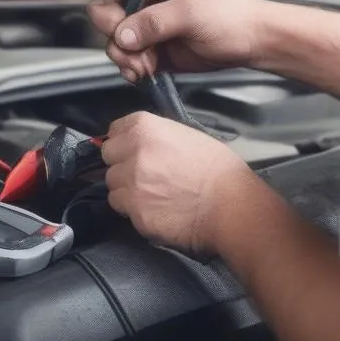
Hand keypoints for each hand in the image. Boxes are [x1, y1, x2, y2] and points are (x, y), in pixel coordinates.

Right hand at [86, 0, 267, 82]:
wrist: (251, 44)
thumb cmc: (232, 16)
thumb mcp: (193, 11)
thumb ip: (155, 21)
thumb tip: (123, 33)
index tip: (126, 13)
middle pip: (110, 2)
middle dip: (117, 28)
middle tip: (131, 45)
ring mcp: (148, 16)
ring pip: (114, 32)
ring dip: (124, 52)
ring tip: (143, 63)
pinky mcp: (150, 41)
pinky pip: (125, 52)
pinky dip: (130, 64)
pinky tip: (143, 70)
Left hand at [101, 111, 252, 254]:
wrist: (231, 206)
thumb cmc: (219, 170)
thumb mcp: (187, 135)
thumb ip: (157, 136)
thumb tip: (143, 144)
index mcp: (146, 128)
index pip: (115, 131)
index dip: (123, 142)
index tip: (130, 149)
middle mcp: (133, 153)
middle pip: (109, 158)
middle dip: (121, 165)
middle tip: (142, 174)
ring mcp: (132, 184)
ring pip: (112, 185)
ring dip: (126, 190)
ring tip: (151, 194)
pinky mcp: (135, 212)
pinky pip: (122, 209)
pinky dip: (134, 210)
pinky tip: (155, 209)